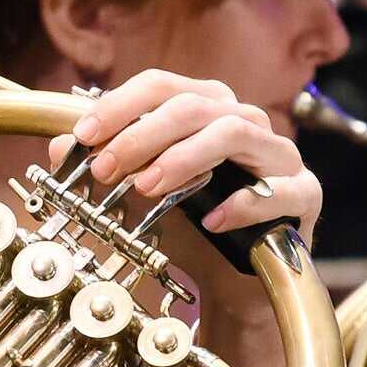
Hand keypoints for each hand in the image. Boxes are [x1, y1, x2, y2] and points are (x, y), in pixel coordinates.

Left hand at [62, 70, 322, 249]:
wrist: (232, 280)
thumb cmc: (190, 228)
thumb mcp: (139, 195)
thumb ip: (106, 166)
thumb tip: (62, 147)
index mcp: (207, 109)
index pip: (162, 86)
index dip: (121, 104)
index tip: (84, 135)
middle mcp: (244, 122)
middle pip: (193, 105)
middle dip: (142, 134)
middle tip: (105, 167)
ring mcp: (279, 155)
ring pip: (234, 132)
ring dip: (184, 157)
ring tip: (148, 187)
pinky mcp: (304, 193)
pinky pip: (280, 188)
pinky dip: (243, 203)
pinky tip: (212, 222)